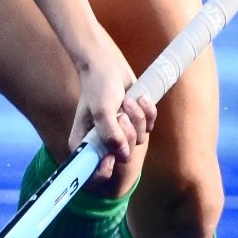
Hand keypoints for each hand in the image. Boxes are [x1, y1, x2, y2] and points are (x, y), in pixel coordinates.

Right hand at [67, 32, 154, 179]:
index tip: (111, 159)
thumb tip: (122, 155)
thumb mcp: (101, 109)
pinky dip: (148, 112)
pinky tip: (139, 99)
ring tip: (127, 101)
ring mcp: (122, 134)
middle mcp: (104, 143)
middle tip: (120, 114)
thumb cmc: (98, 86)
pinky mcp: (136, 123)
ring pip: (140, 139)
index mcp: (86, 144)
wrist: (109, 65)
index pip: (93, 172)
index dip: (103, 171)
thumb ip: (110, 133)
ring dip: (138, 117)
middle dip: (127, 132)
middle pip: (124, 154)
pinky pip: (150, 127)